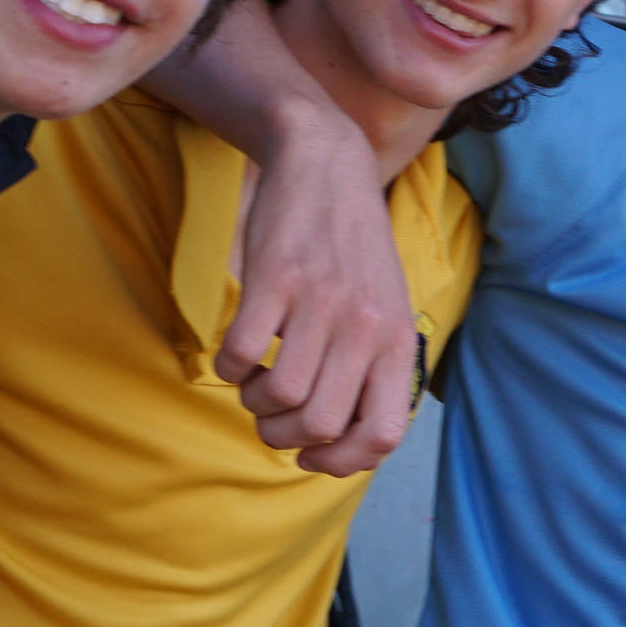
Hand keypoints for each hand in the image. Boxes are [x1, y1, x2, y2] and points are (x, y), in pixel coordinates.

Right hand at [215, 113, 416, 475]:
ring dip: (255, 404)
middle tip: (272, 417)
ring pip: (280, 397)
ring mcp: (320, 303)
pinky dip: (229, 369)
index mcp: (395, 342)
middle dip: (285, 437)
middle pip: (320, 425)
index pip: (384, 435)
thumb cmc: (352, 249)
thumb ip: (373, 367)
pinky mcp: (275, 279)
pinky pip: (241, 355)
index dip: (344, 462)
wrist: (327, 164)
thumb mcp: (385, 307)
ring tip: (256, 381)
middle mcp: (364, 327)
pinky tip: (237, 353)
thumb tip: (340, 441)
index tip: (313, 456)